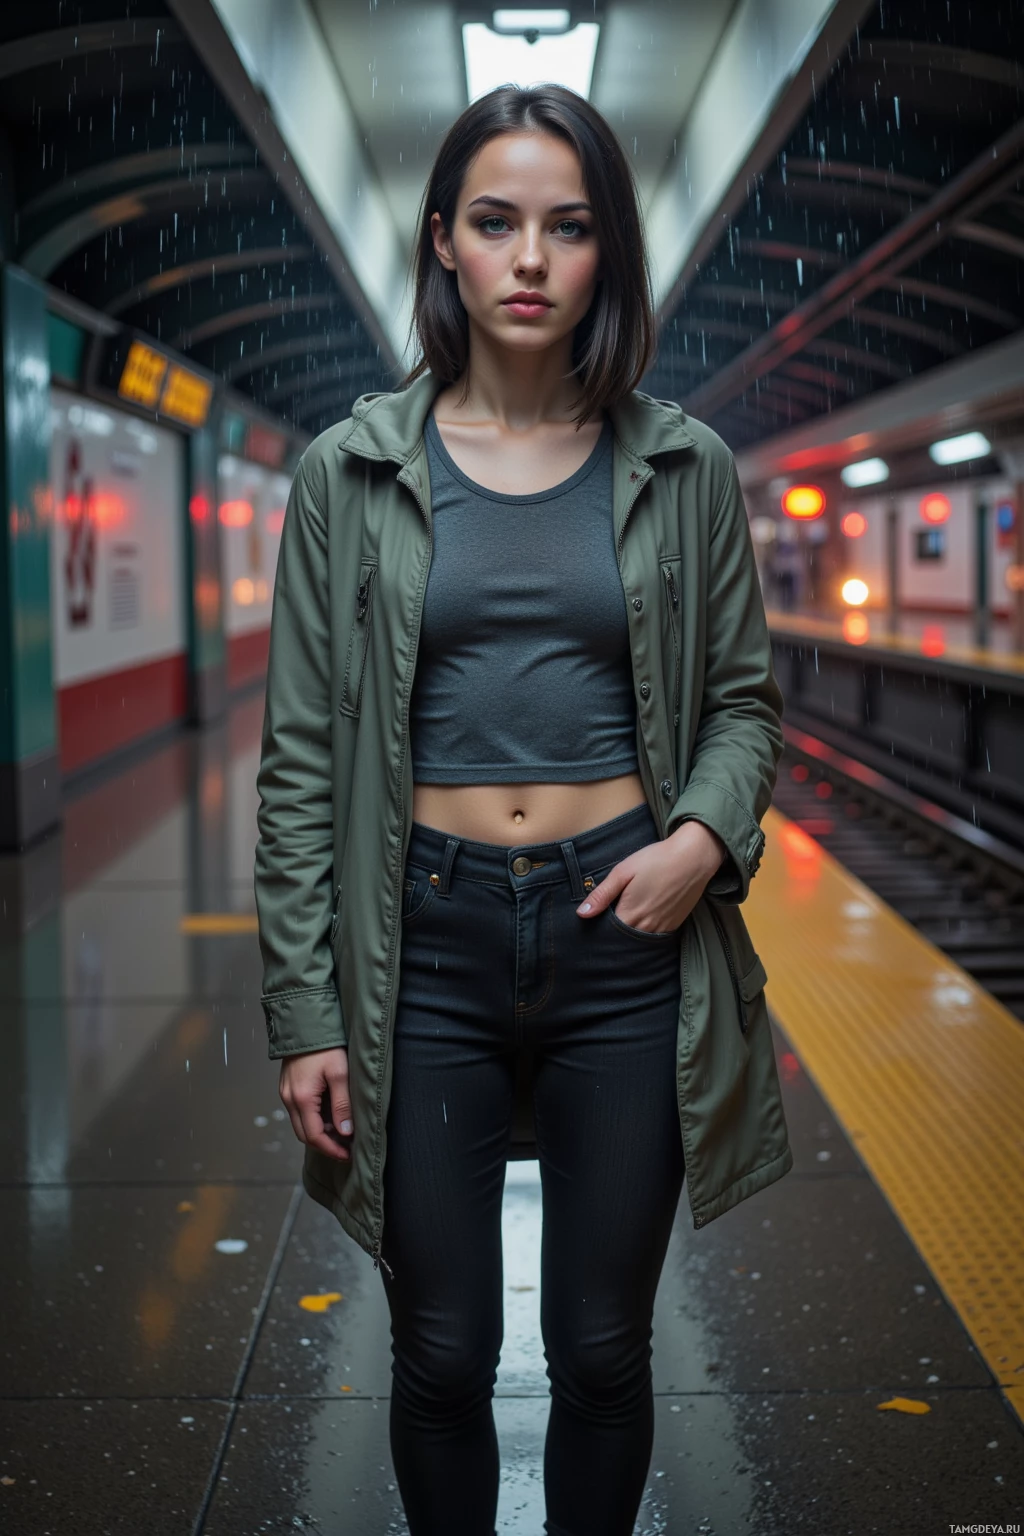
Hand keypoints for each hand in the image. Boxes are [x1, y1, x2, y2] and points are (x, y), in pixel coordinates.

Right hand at [279, 1046, 352, 1161]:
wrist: (305, 1022)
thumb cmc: (324, 1045)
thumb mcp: (340, 1073)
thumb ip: (342, 1104)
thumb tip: (345, 1131)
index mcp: (301, 1098)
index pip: (314, 1136)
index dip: (331, 1149)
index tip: (347, 1154)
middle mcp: (289, 1099)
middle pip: (304, 1135)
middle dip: (325, 1145)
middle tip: (346, 1148)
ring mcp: (286, 1093)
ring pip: (300, 1124)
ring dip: (319, 1132)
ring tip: (341, 1132)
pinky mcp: (288, 1087)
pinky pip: (298, 1112)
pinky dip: (313, 1119)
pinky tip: (329, 1116)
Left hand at [576, 821, 726, 932]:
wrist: (694, 857)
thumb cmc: (656, 860)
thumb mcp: (623, 872)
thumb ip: (602, 895)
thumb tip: (582, 914)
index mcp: (630, 914)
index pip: (607, 934)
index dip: (599, 931)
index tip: (593, 925)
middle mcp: (646, 927)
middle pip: (623, 941)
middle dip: (614, 937)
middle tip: (605, 928)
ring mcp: (662, 928)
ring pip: (640, 942)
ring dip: (630, 936)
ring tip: (624, 924)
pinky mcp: (675, 925)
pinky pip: (655, 938)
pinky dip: (646, 934)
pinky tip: (642, 922)